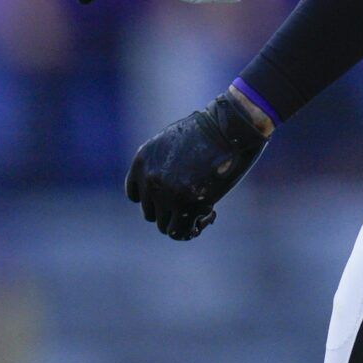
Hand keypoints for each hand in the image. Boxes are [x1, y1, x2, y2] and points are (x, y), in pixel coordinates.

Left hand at [125, 93, 269, 239]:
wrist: (226, 129)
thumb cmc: (207, 133)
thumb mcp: (173, 143)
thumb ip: (163, 166)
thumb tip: (167, 196)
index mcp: (142, 160)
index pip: (135, 195)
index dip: (155, 200)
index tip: (172, 197)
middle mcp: (148, 178)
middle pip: (150, 213)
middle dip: (171, 211)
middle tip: (194, 203)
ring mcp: (164, 192)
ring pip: (164, 225)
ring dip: (183, 222)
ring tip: (205, 209)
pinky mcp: (184, 204)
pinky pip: (179, 232)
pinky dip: (192, 230)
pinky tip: (210, 215)